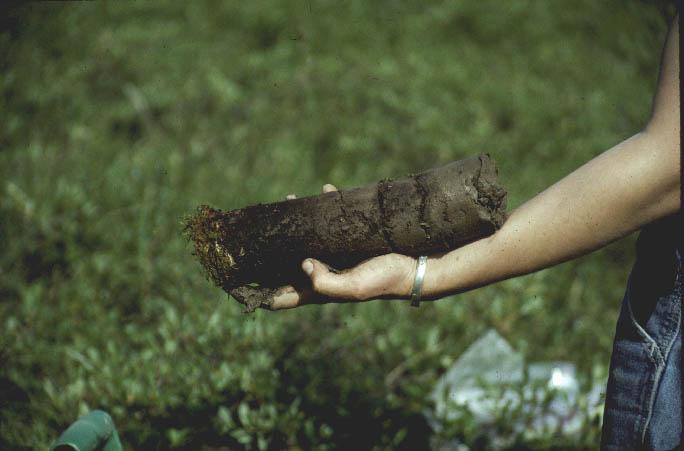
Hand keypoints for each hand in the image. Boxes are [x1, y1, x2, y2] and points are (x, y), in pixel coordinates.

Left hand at [229, 184, 417, 310]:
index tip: (232, 282)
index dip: (256, 293)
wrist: (415, 265)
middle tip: (255, 230)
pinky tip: (327, 190)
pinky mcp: (348, 238)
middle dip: (269, 249)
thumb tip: (302, 264)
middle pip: (285, 263)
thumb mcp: (355, 288)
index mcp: (319, 289)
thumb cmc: (386, 280)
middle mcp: (321, 272)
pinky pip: (331, 220)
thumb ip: (325, 282)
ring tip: (289, 200)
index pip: (279, 296)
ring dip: (295, 221)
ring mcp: (333, 254)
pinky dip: (327, 206)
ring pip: (305, 237)